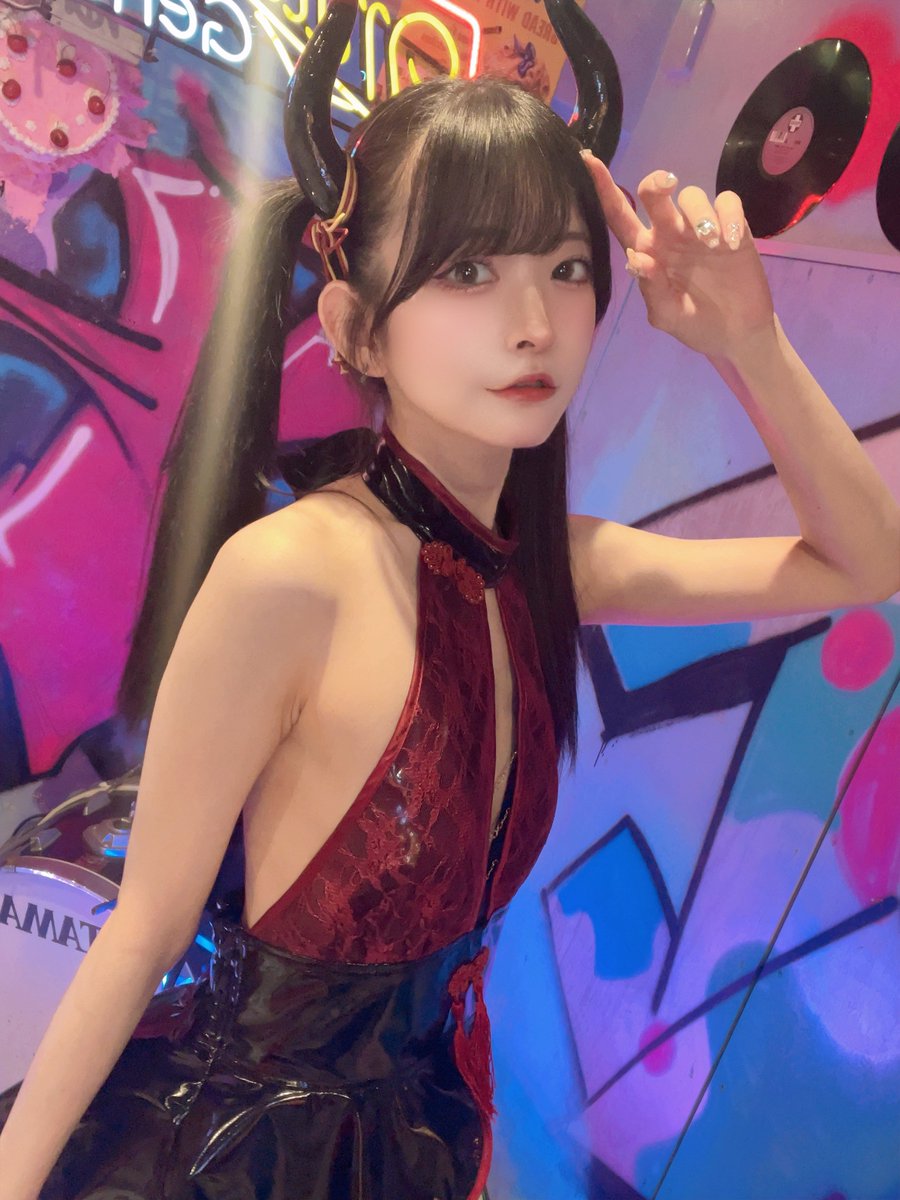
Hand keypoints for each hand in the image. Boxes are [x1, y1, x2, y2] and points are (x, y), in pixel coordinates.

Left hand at [581, 153, 776, 359]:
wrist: (736, 334)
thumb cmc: (695, 324)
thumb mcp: (669, 316)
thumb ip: (652, 290)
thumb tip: (636, 260)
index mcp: (647, 251)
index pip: (620, 216)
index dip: (603, 189)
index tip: (587, 161)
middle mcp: (670, 234)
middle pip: (655, 195)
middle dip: (656, 183)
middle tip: (666, 186)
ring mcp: (700, 229)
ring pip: (692, 196)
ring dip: (699, 214)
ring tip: (711, 244)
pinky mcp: (733, 227)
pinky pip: (727, 202)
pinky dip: (730, 216)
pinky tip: (731, 244)